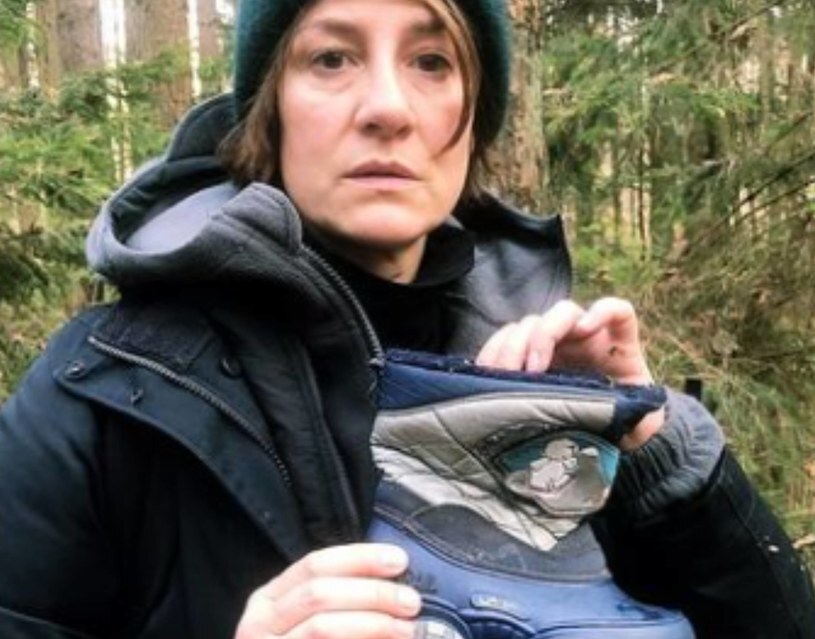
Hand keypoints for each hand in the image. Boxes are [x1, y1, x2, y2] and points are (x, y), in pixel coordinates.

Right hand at [235, 543, 419, 638]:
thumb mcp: (316, 621)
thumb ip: (344, 600)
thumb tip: (397, 580)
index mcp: (269, 599)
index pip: (315, 565)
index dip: (359, 558)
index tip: (399, 560)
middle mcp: (257, 624)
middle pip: (319, 593)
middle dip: (371, 593)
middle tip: (411, 601)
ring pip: (322, 626)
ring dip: (372, 624)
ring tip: (408, 629)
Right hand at [476, 298, 663, 448]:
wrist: (598, 425)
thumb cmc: (622, 418)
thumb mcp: (639, 421)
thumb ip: (643, 417)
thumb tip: (631, 418)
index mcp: (615, 344)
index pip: (617, 312)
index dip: (603, 311)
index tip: (587, 329)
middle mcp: (581, 334)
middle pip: (562, 312)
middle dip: (542, 335)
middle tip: (532, 369)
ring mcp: (552, 342)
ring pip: (528, 325)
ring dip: (511, 346)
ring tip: (502, 377)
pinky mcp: (525, 354)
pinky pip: (504, 340)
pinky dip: (492, 354)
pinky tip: (485, 375)